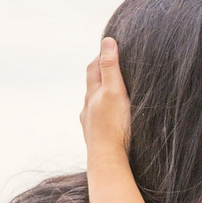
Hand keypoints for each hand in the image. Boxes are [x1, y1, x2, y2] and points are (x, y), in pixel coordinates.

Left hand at [81, 37, 131, 157]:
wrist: (108, 161)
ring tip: (113, 93)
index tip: (111, 47)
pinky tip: (112, 120)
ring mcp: (91, 124)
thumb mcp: (114, 91)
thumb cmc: (113, 127)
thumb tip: (107, 41)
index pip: (93, 67)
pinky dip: (105, 114)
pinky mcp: (97, 138)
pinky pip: (99, 120)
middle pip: (92, 85)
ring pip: (94, 104)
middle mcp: (88, 108)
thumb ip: (111, 67)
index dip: (101, 55)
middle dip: (100, 74)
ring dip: (102, 96)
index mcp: (92, 94)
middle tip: (111, 65)